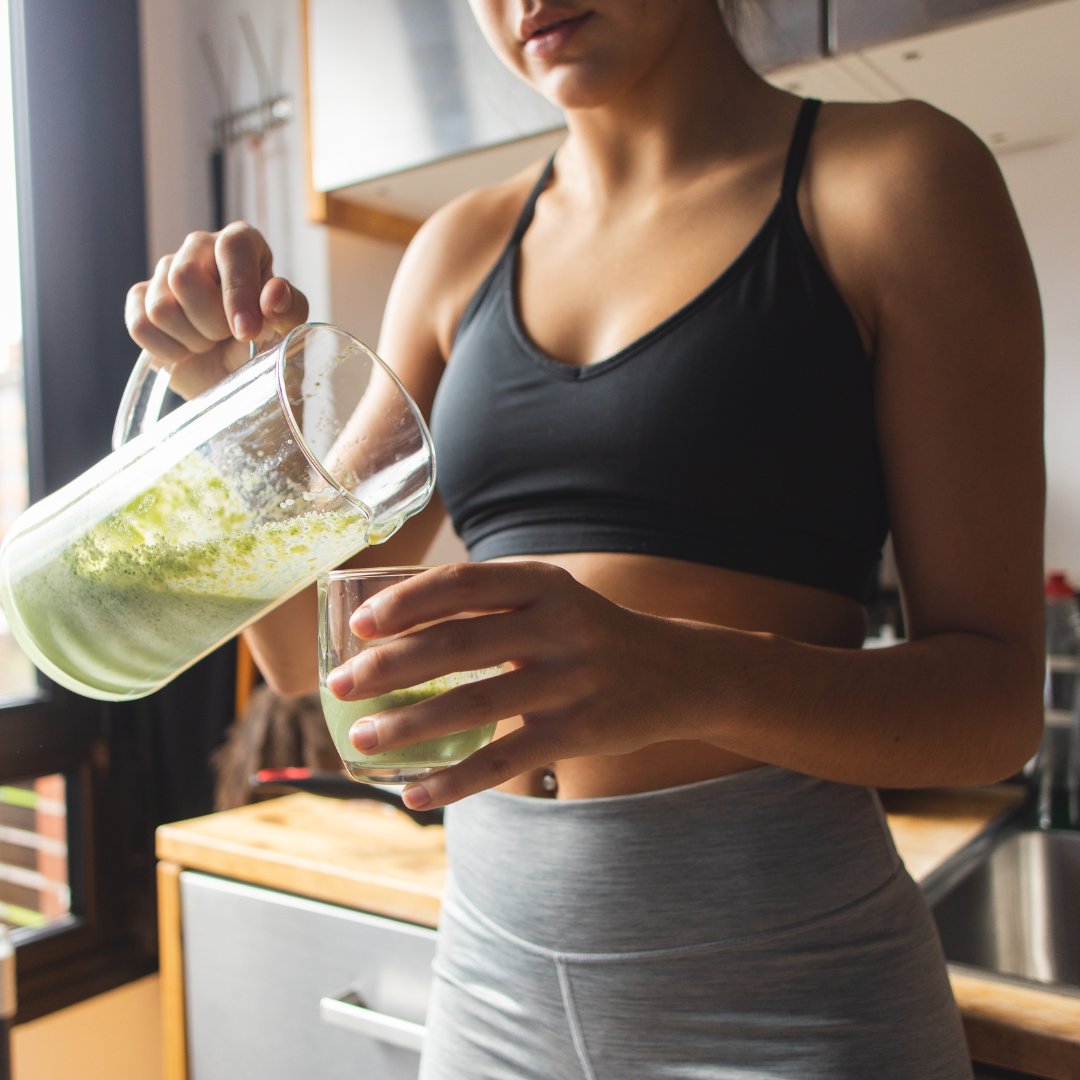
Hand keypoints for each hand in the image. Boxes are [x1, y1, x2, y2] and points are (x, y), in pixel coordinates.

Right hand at [125, 221, 309, 397]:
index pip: (232, 247)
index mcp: (241, 243)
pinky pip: (141, 326)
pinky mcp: (141, 297)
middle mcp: (200, 247)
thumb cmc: (262, 343)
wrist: (231, 374)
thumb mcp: (286, 329)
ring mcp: (166, 269)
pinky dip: (168, 351)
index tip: (246, 331)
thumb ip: (289, 308)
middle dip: (211, 323)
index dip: (237, 292)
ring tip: (210, 341)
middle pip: (184, 278)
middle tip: (228, 335)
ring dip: (192, 340)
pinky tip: (186, 349)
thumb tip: (274, 293)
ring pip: (161, 307)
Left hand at [325, 562, 710, 807]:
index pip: (463, 584)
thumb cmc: (591, 634)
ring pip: (473, 705)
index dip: (405, 602)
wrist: (677, 673)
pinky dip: (455, 781)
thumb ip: (490, 604)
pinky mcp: (580, 732)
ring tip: (362, 740)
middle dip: (388, 668)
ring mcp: (571, 681)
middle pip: (457, 644)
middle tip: (340, 687)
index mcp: (544, 584)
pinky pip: (505, 760)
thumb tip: (394, 630)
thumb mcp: (552, 599)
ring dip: (408, 726)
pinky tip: (415, 793)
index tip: (358, 625)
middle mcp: (558, 626)